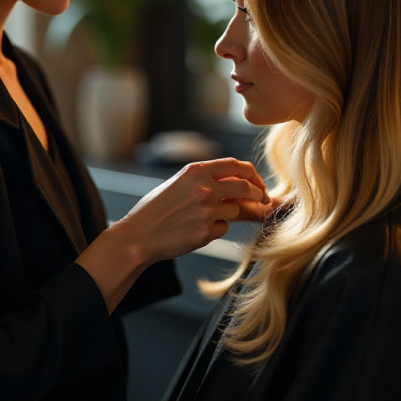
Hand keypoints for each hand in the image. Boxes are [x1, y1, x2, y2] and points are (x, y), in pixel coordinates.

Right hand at [113, 157, 268, 265]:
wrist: (138, 236)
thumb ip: (205, 181)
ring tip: (207, 218)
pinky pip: (223, 228)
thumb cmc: (156, 210)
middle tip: (261, 200)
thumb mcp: (178, 184)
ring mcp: (206, 210)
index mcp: (195, 171)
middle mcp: (203, 187)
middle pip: (245, 187)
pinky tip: (195, 230)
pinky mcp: (206, 231)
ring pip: (236, 209)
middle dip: (258, 194)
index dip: (252, 174)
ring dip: (230, 214)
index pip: (236, 165)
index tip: (257, 183)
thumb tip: (239, 184)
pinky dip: (216, 229)